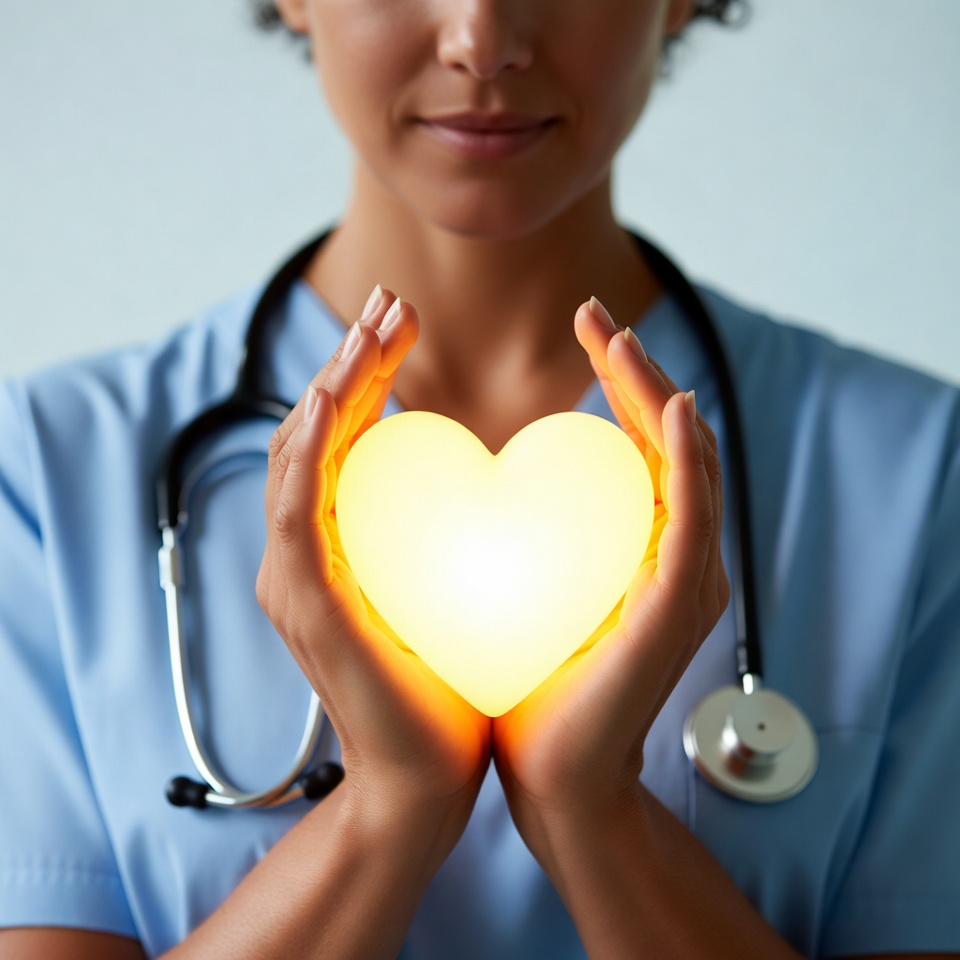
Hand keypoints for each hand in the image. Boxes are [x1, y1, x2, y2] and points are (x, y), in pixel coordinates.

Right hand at [256, 288, 490, 824]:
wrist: (426, 778)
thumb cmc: (449, 686)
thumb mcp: (450, 588)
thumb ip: (449, 534)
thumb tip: (493, 483)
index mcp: (335, 545)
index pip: (340, 441)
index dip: (365, 374)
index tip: (402, 321)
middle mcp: (302, 553)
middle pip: (311, 433)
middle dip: (348, 360)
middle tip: (389, 304)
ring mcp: (294, 577)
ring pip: (296, 457)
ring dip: (332, 385)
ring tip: (373, 328)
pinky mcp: (304, 603)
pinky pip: (298, 509)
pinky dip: (316, 446)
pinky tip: (345, 393)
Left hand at [493, 297, 728, 829]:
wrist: (552, 772)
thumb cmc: (530, 683)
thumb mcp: (521, 586)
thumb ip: (517, 531)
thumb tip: (467, 480)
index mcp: (638, 543)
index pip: (636, 442)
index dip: (618, 377)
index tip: (580, 326)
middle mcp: (674, 552)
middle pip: (669, 439)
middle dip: (638, 368)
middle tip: (596, 314)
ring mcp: (686, 577)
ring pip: (691, 465)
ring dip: (660, 395)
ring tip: (621, 339)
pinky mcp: (679, 606)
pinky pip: (691, 519)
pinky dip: (686, 462)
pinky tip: (670, 410)